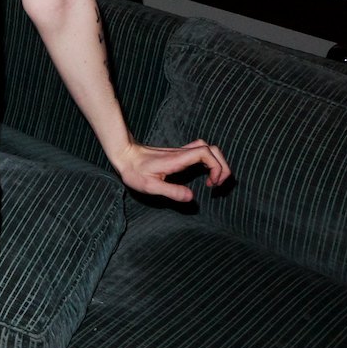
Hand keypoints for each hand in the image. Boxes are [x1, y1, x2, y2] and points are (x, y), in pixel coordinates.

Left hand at [113, 139, 232, 201]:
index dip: (216, 167)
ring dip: (217, 164)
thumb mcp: (150, 186)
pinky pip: (201, 153)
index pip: (206, 153)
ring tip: (212, 182)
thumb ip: (171, 191)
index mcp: (177, 159)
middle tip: (216, 184)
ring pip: (209, 149)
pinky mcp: (179, 154)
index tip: (212, 183)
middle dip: (222, 166)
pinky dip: (209, 162)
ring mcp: (181, 153)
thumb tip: (192, 197)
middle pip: (213, 149)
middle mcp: (182, 153)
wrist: (124, 154)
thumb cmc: (134, 170)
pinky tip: (203, 175)